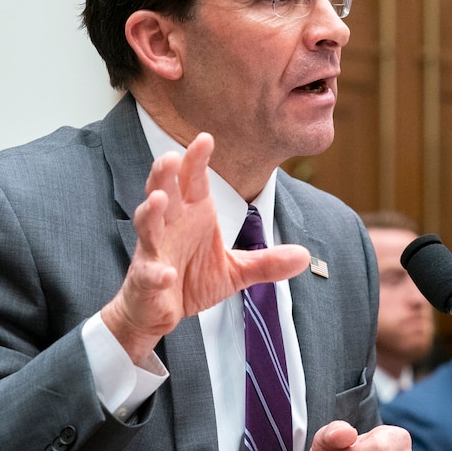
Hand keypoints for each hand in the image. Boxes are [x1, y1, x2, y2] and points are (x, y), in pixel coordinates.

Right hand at [101, 132, 310, 362]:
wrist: (158, 311)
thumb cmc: (190, 279)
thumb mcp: (235, 270)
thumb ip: (267, 262)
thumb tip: (304, 256)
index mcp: (193, 215)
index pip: (193, 181)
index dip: (196, 160)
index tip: (205, 139)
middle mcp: (170, 227)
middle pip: (164, 193)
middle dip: (164, 175)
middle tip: (170, 157)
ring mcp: (154, 251)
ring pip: (147, 225)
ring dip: (151, 212)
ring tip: (158, 199)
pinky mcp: (146, 279)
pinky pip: (149, 273)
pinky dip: (156, 273)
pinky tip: (166, 274)